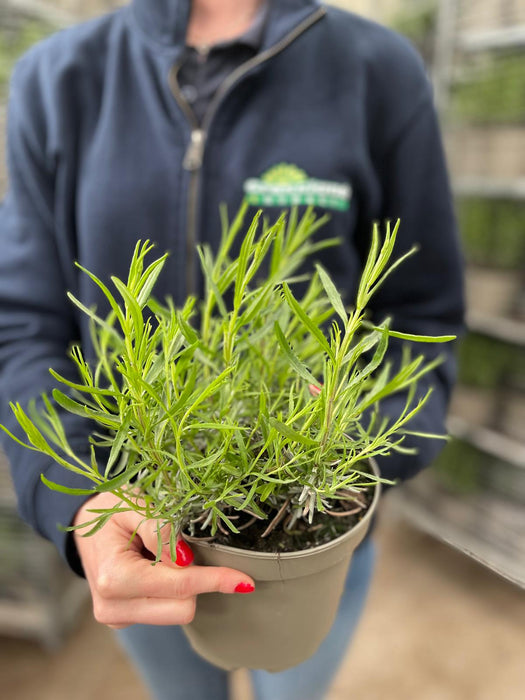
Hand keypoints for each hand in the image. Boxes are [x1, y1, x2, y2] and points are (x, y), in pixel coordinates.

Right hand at [73, 492, 254, 628]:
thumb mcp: (134, 503)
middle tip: (185, 548)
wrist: (83, 522)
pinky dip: (170, 590)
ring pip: (176, 613)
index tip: (244, 581)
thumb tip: (186, 559)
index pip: (179, 586)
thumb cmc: (109, 508)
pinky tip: (154, 568)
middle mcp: (113, 607)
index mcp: (114, 578)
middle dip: (195, 581)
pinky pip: (164, 610)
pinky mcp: (124, 619)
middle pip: (182, 608)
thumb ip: (160, 528)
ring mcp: (117, 617)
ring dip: (182, 585)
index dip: (214, 580)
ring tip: (160, 555)